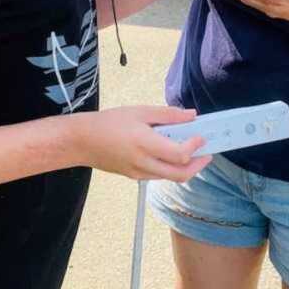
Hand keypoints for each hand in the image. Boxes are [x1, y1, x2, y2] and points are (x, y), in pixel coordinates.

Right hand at [76, 106, 210, 181]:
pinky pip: (158, 175)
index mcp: (144, 143)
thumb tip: (191, 115)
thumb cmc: (109, 122)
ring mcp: (138, 173)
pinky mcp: (134, 177)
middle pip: (180, 174)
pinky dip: (170, 168)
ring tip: (192, 153)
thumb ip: (167, 114)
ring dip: (186, 168)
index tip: (202, 136)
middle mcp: (143, 163)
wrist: (81, 141)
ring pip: (170, 177)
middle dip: (198, 165)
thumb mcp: (139, 111)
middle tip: (207, 153)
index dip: (195, 146)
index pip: (179, 154)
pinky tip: (170, 154)